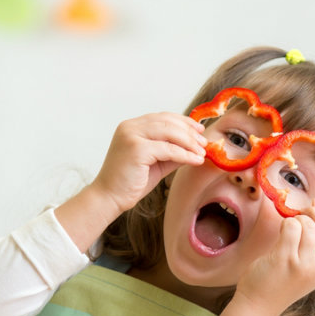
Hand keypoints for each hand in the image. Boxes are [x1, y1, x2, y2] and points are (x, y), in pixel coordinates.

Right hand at [92, 112, 206, 212]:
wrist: (109, 198)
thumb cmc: (131, 182)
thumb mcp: (157, 163)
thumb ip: (173, 152)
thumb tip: (196, 147)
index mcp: (132, 126)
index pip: (163, 117)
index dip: (184, 121)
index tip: (199, 129)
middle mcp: (130, 127)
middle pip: (168, 122)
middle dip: (190, 132)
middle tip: (205, 142)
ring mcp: (132, 136)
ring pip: (169, 132)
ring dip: (190, 142)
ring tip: (202, 152)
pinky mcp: (136, 149)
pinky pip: (168, 149)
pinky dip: (185, 154)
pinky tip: (195, 160)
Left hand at [235, 198, 314, 315]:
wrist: (258, 305)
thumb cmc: (278, 283)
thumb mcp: (305, 270)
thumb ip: (314, 249)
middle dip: (314, 213)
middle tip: (301, 212)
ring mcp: (302, 264)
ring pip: (306, 225)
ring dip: (295, 220)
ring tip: (286, 229)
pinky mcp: (284, 259)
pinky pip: (290, 227)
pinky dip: (285, 224)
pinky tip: (280, 231)